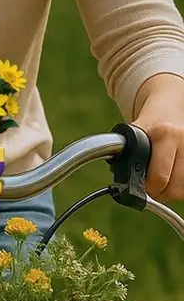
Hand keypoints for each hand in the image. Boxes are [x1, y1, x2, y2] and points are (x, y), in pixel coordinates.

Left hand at [132, 74, 183, 203]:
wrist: (171, 107)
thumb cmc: (150, 124)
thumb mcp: (133, 133)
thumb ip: (126, 153)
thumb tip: (122, 182)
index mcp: (165, 134)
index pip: (159, 178)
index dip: (146, 189)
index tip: (139, 186)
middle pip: (174, 189)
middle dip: (159, 193)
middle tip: (150, 187)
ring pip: (183, 191)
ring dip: (172, 191)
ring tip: (162, 180)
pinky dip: (181, 186)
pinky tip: (174, 176)